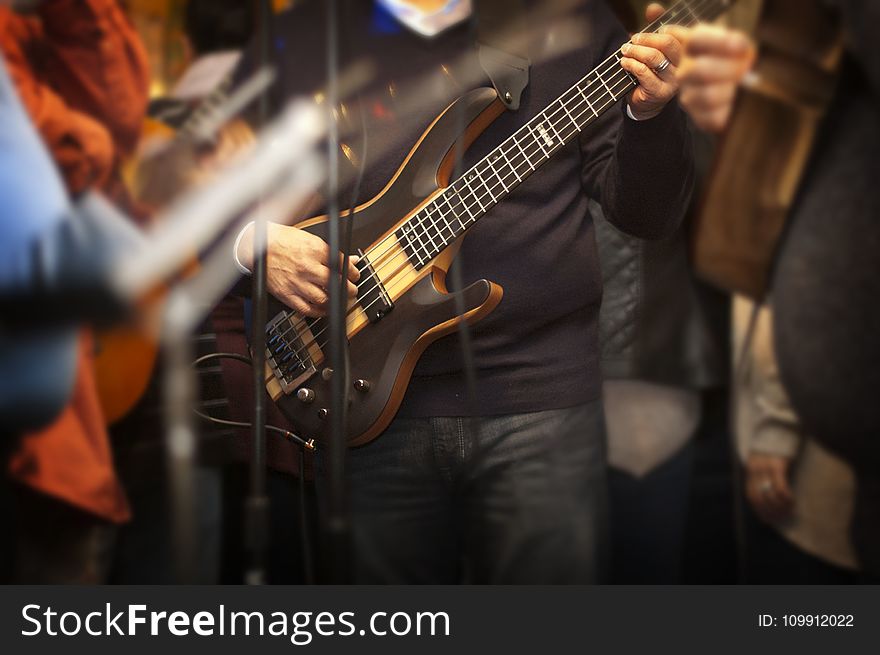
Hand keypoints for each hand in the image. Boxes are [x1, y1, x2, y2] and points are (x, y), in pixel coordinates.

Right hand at [237, 223, 359, 317]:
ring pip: (324, 299)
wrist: (256, 246)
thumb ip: (331, 252)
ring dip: (336, 302)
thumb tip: (351, 260)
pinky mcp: (287, 294)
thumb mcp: (309, 239)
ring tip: (340, 300)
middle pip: (336, 283)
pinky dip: (318, 312)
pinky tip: (324, 309)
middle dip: (349, 290)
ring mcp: (297, 282)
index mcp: (315, 250)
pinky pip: (307, 309)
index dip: (352, 273)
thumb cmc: (281, 240)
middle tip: (352, 290)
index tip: (354, 276)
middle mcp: (307, 267)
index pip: (342, 265)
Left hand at [619, 4, 682, 119]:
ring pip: (654, 58)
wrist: (645, 103)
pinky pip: (644, 72)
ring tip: (625, 50)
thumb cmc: (649, 73)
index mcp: (687, 53)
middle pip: (668, 43)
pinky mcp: (660, 92)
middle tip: (633, 40)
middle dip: (647, 38)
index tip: (648, 31)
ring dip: (635, 51)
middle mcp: (684, 66)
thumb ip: (654, 28)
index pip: (679, 33)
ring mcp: (674, 80)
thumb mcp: (652, 48)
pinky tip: (624, 63)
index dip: (663, 27)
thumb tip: (653, 8)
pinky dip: (631, 64)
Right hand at [672, 24, 755, 132]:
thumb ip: (741, 46)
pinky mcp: (698, 117)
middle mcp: (685, 72)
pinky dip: (729, 112)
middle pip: (699, 70)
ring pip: (707, 96)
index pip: (696, 40)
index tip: (743, 47)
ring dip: (730, 91)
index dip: (721, 43)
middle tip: (745, 70)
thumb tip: (745, 54)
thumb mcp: (740, 46)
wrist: (735, 87)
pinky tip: (735, 104)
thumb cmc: (738, 60)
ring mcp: (688, 96)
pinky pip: (712, 118)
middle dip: (729, 69)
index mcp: (693, 48)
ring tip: (740, 87)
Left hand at [745, 453, 794, 523]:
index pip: (751, 495)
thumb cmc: (774, 446)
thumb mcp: (764, 461)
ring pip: (769, 493)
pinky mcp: (777, 464)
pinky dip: (785, 497)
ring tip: (789, 511)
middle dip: (769, 511)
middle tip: (780, 518)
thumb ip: (765, 475)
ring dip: (779, 506)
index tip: (767, 520)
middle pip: (759, 496)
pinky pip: (780, 485)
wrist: (778, 426)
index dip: (758, 509)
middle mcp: (755, 469)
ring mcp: (765, 466)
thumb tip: (773, 495)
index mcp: (751, 469)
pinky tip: (792, 501)